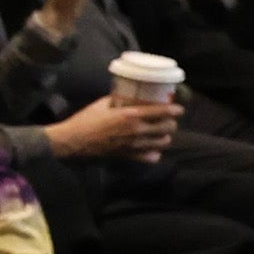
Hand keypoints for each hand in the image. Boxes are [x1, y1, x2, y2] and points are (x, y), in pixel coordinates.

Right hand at [46, 97, 178, 162]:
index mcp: (130, 115)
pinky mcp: (128, 156)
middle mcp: (136, 131)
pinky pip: (150, 157)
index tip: (180, 109)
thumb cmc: (86, 120)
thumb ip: (118, 100)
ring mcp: (134, 145)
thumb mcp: (102, 104)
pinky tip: (151, 148)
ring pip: (162, 143)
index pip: (161, 112)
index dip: (175, 110)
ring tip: (161, 133)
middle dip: (171, 123)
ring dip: (165, 137)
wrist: (74, 142)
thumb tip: (128, 95)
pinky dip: (154, 153)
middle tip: (168, 119)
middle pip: (167, 128)